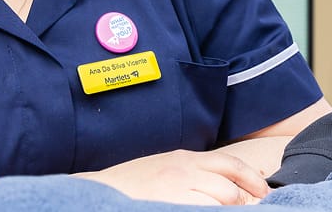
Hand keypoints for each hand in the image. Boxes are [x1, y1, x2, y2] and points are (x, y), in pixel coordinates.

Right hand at [75, 148, 270, 205]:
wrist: (101, 192)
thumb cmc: (131, 186)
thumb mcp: (163, 171)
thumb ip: (189, 174)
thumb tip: (222, 188)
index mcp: (183, 158)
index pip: (229, 163)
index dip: (251, 179)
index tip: (263, 193)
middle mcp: (184, 169)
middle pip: (230, 183)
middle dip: (244, 201)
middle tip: (249, 209)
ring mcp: (179, 187)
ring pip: (222, 198)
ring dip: (226, 209)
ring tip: (219, 211)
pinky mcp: (174, 203)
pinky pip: (206, 209)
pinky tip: (201, 211)